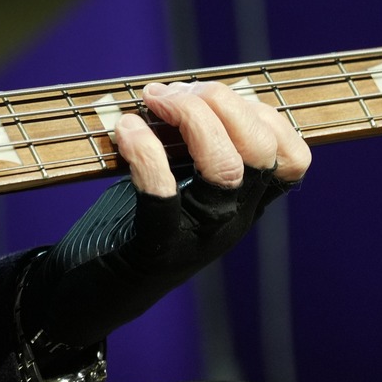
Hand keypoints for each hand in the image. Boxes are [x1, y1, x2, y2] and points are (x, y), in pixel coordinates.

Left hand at [21, 79, 309, 347]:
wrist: (90, 293)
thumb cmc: (131, 225)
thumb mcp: (176, 183)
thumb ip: (189, 145)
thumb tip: (182, 88)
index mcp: (243, 204)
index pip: (291, 158)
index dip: (263, 113)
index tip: (211, 94)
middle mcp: (231, 221)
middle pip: (260, 152)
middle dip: (219, 102)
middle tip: (171, 92)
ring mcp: (198, 237)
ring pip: (225, 170)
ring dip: (191, 118)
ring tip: (154, 100)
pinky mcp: (156, 248)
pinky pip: (162, 195)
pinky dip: (145, 151)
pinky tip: (126, 128)